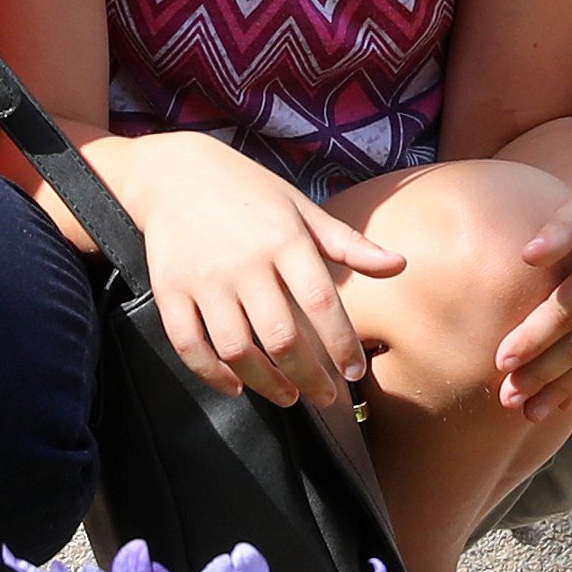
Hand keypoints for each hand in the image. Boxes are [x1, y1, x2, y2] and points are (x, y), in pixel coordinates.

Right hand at [104, 128, 400, 409]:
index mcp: (284, 240)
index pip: (321, 303)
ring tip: (288, 396)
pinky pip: (188, 344)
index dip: (341, 344)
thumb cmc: (249, 193)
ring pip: (237, 349)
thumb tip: (400, 266)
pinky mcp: (171, 290)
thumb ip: (348, 244)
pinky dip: (211, 374)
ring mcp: (204, 279)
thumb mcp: (301, 209)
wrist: (175, 173)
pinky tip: (235, 386)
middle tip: (326, 398)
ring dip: (266, 383)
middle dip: (310, 378)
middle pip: (282, 337)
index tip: (355, 373)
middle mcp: (245, 263)